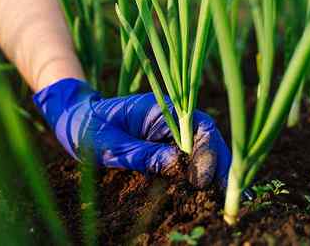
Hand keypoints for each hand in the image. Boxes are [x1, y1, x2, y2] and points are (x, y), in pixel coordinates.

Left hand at [33, 78, 230, 187]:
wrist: (76, 123)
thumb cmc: (88, 128)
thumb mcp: (109, 145)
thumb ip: (142, 154)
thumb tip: (178, 166)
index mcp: (161, 109)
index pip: (198, 126)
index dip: (207, 152)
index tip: (203, 180)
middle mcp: (172, 119)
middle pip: (209, 140)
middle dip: (222, 166)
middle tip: (232, 196)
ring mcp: (171, 134)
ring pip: (205, 152)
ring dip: (219, 174)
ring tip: (233, 199)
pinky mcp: (167, 148)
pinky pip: (192, 160)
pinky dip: (206, 176)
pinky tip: (218, 194)